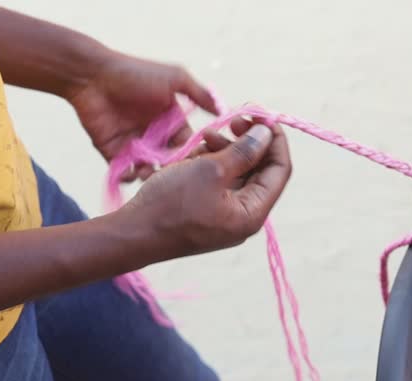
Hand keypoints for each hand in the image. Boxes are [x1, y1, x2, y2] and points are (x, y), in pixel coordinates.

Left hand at [65, 50, 217, 180]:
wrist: (92, 76)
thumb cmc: (135, 74)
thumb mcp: (175, 79)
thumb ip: (200, 94)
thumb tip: (223, 111)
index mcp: (171, 119)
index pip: (187, 143)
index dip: (192, 154)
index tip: (196, 163)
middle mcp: (155, 134)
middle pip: (170, 161)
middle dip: (172, 170)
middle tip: (173, 175)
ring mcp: (134, 144)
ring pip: (149, 169)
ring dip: (152, 174)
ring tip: (149, 173)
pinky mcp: (113, 152)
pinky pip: (125, 171)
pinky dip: (130, 176)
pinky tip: (132, 172)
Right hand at [116, 119, 291, 260]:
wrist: (132, 235)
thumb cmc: (170, 204)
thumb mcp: (210, 170)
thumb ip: (244, 151)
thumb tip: (267, 134)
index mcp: (252, 213)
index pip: (280, 170)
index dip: (275, 140)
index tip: (261, 116)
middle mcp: (244, 218)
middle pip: (260, 171)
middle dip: (247, 143)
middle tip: (233, 120)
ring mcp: (225, 217)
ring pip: (238, 174)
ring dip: (226, 150)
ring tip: (205, 136)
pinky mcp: (207, 213)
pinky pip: (219, 183)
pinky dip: (211, 164)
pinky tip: (195, 152)